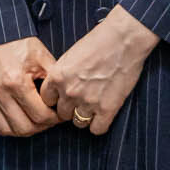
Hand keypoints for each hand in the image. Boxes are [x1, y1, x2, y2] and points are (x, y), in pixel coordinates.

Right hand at [0, 38, 56, 137]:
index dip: (54, 119)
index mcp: (16, 81)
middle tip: (49, 119)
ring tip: (34, 122)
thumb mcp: (42, 57)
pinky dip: (4, 129)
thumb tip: (65, 99)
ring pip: (7, 130)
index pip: (40, 115)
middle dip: (41, 127)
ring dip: (24, 130)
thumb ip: (54, 80)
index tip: (59, 114)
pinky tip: (15, 122)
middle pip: (24, 127)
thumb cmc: (19, 44)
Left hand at [42, 7, 157, 138]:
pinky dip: (99, 125)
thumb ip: (61, 75)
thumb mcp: (69, 56)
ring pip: (77, 123)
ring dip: (83, 116)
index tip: (63, 97)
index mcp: (57, 76)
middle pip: (61, 113)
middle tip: (81, 101)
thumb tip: (58, 89)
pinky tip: (103, 115)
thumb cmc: (98, 42)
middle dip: (69, 108)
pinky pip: (96, 129)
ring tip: (92, 106)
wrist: (123, 40)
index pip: (46, 100)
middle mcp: (69, 91)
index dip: (55, 99)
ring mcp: (88, 101)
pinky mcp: (107, 108)